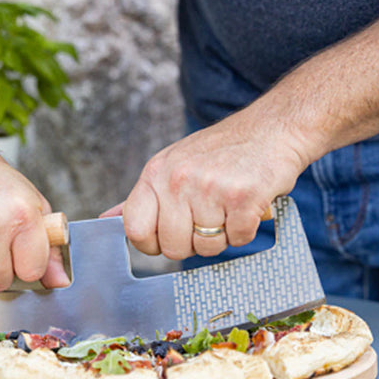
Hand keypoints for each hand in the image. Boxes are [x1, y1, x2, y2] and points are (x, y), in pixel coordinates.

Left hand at [103, 105, 309, 259]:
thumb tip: (107, 219)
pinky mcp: (242, 198)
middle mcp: (177, 180)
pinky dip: (246, 229)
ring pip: (207, 248)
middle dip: (192, 243)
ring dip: (222, 236)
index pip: (134, 229)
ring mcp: (209, 188)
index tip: (167, 237)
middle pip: (173, 248)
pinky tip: (246, 206)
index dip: (150, 244)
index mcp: (155, 174)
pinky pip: (238, 240)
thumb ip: (142, 197)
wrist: (272, 129)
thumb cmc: (220, 152)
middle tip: (207, 218)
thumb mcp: (171, 165)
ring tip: (228, 207)